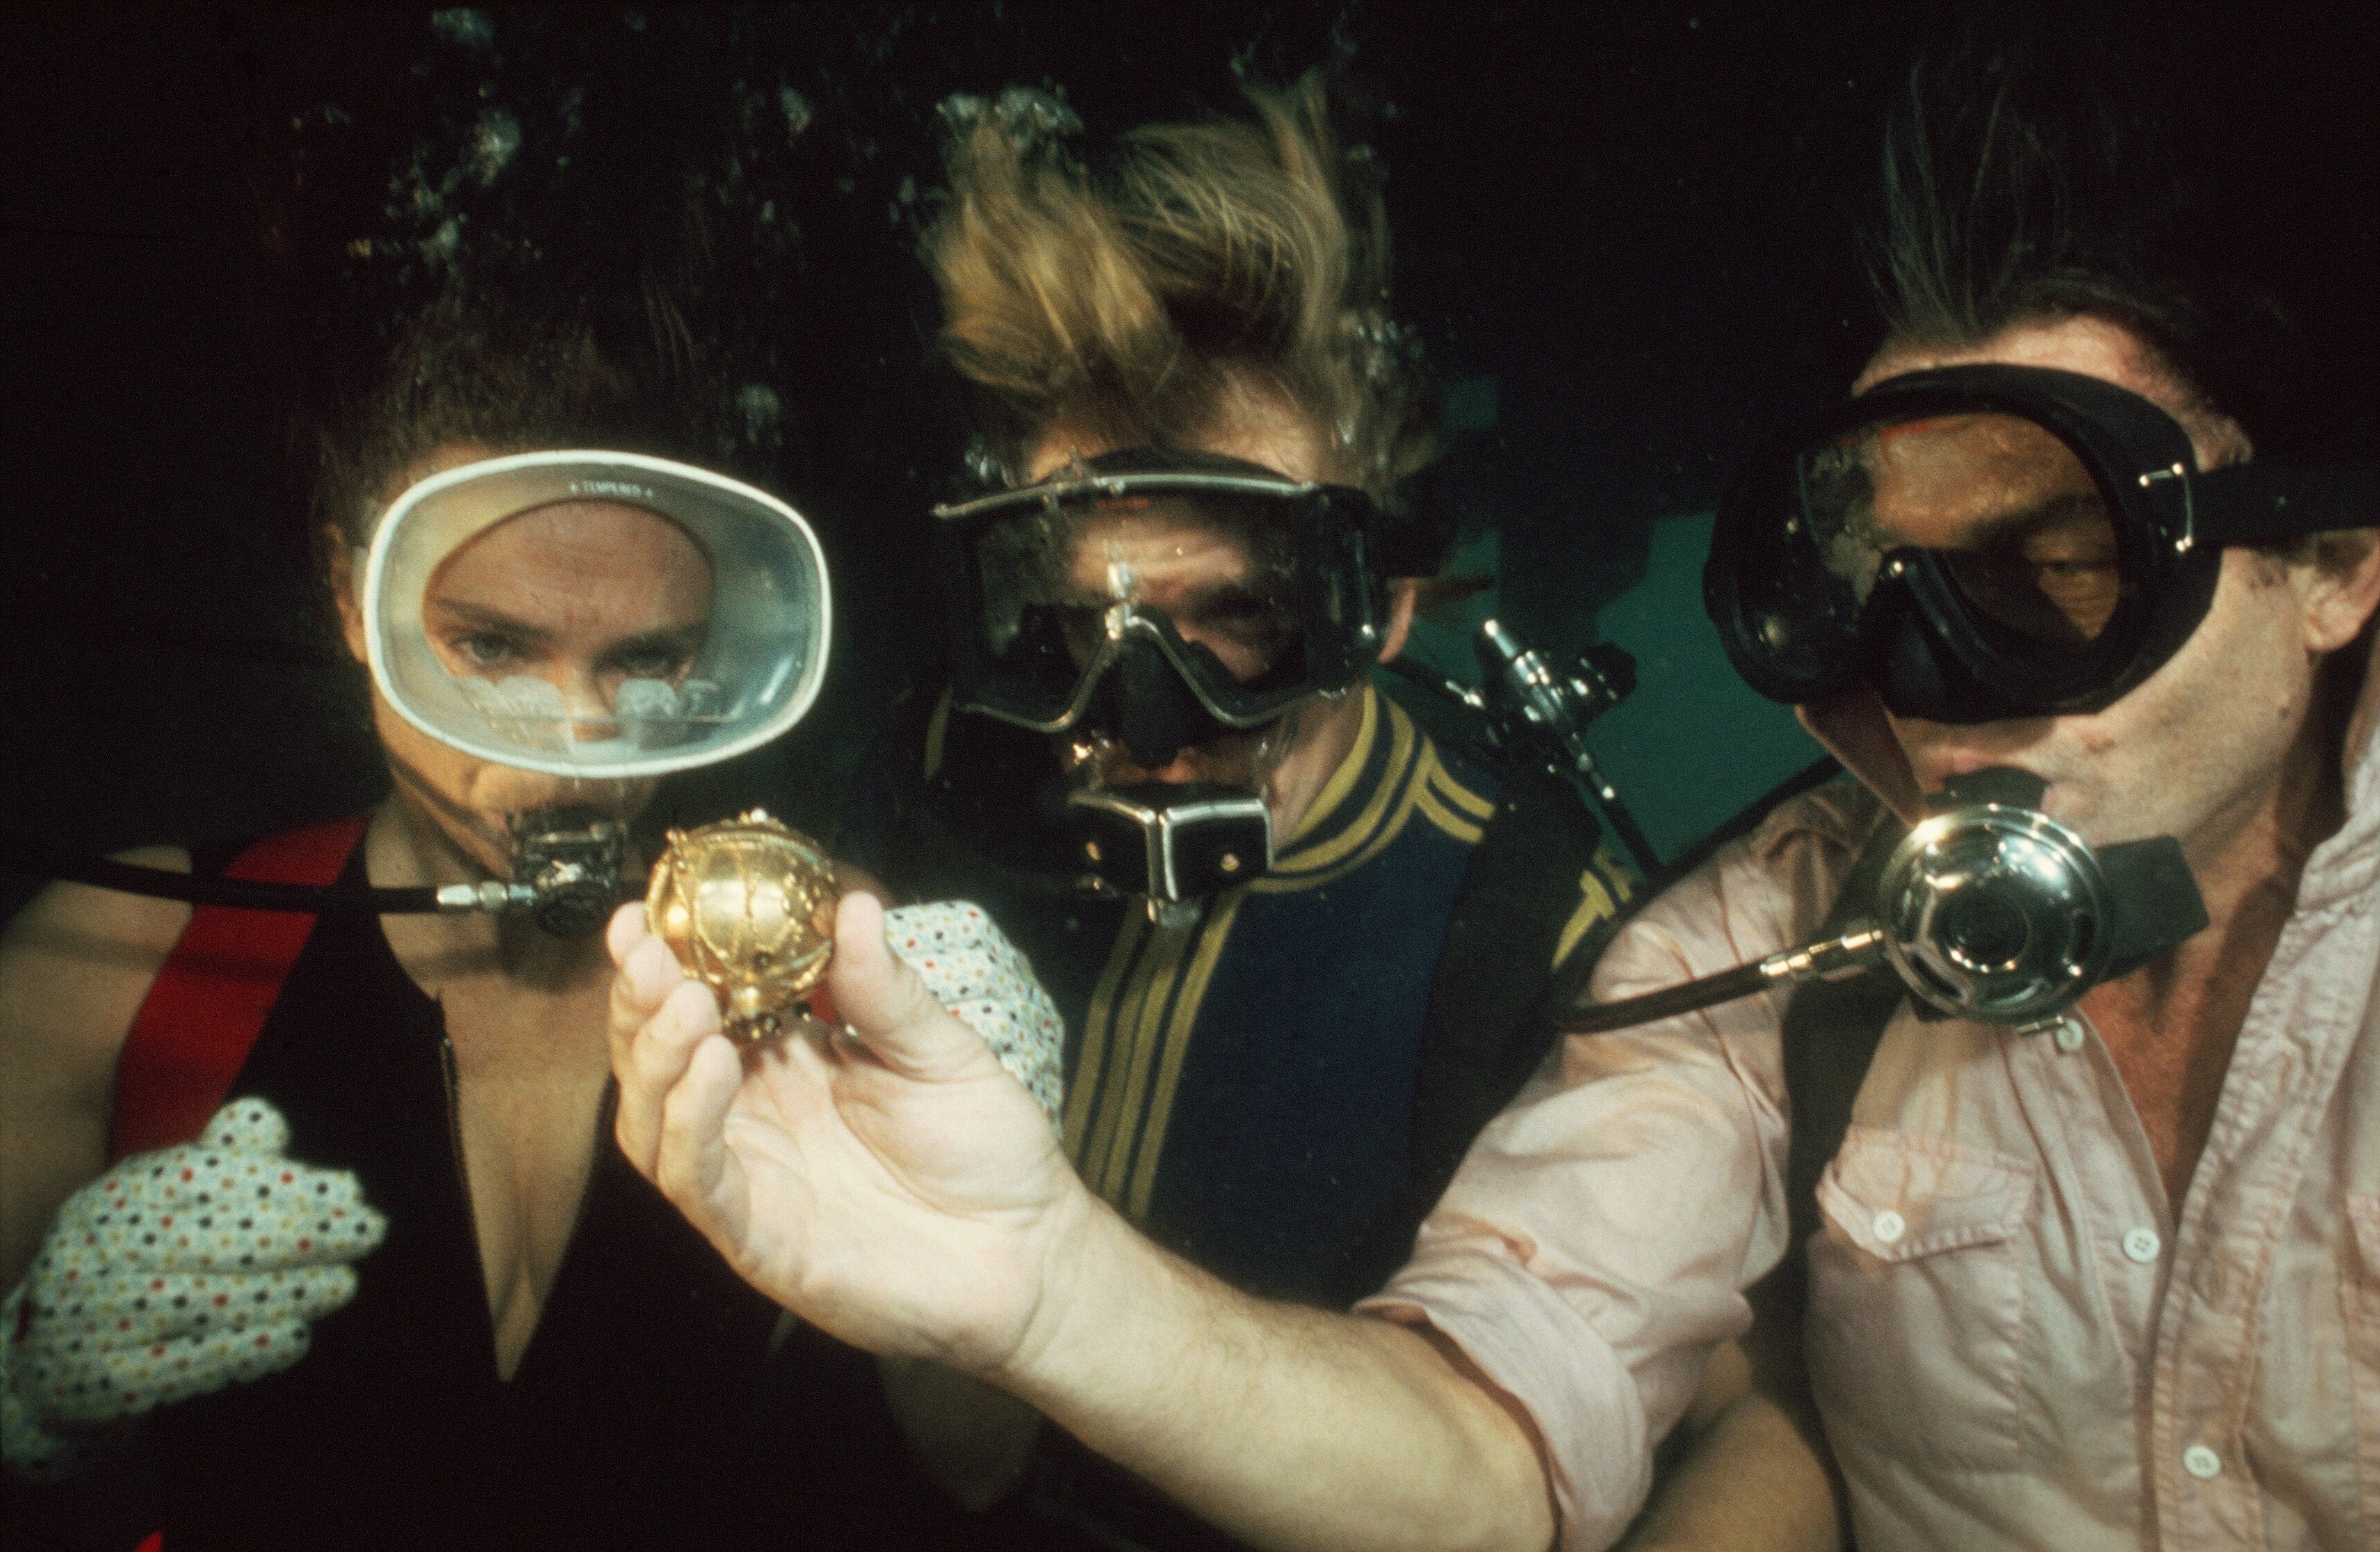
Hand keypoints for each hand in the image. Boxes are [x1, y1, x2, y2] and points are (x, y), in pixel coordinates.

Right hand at [2, 1099, 386, 1478]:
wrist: (55, 1360)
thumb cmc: (139, 1263)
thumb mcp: (164, 1205)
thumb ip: (219, 1160)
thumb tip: (271, 1127)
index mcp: (114, 1198)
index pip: (203, 1180)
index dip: (281, 1185)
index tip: (350, 1193)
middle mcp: (96, 1251)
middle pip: (207, 1238)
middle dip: (298, 1234)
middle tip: (368, 1232)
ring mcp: (92, 1317)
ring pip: (200, 1301)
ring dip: (283, 1293)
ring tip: (344, 1284)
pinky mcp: (100, 1381)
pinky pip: (180, 1367)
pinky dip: (241, 1351)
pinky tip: (295, 1337)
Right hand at [608, 892, 1087, 1374]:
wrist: (1030, 1250)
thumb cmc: (988, 1152)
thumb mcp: (943, 1051)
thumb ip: (887, 990)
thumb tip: (854, 906)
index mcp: (790, 1062)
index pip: (703, 1006)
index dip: (665, 962)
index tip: (646, 912)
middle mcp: (757, 1117)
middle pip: (659, 1061)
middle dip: (641, 1003)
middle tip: (647, 952)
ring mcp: (753, 1180)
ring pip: (654, 1123)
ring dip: (657, 1059)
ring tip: (685, 1001)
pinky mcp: (761, 1241)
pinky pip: (699, 1184)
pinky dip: (691, 1126)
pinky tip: (712, 1068)